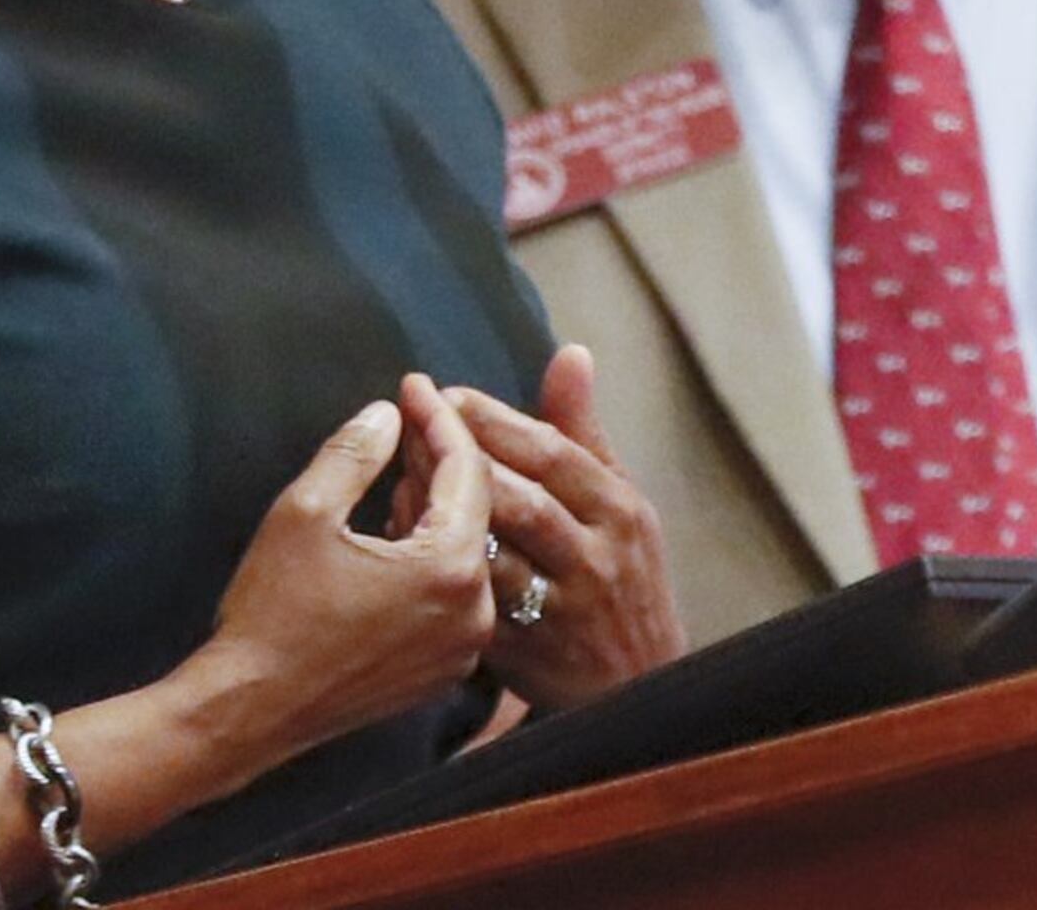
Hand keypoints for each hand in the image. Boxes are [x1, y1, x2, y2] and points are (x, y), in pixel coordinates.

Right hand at [195, 395, 495, 762]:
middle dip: (441, 459)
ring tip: (398, 468)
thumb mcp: (305, 512)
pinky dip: (433, 555)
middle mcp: (474, 612)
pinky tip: (396, 530)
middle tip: (405, 418)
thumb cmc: (273, 612)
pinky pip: (454, 594)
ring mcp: (462, 648)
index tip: (413, 385)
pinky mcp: (443, 671)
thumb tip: (388, 414)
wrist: (250, 710)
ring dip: (437, 508)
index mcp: (449, 567)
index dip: (439, 419)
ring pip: (466, 552)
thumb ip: (355, 453)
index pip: (466, 470)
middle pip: (476, 511)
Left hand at [429, 348, 684, 711]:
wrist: (638, 684)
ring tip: (398, 480)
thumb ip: (583, 429)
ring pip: (489, 554)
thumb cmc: (620, 572)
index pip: (551, 452)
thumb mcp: (618, 499)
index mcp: (619, 509)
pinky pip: (467, 605)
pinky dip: (429, 572)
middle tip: (405, 428)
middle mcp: (595, 558)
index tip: (442, 393)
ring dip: (436, 517)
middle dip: (456, 459)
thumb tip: (571, 352)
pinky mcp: (526, 657)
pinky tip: (400, 544)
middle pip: (518, 499)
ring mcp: (561, 610)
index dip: (493, 421)